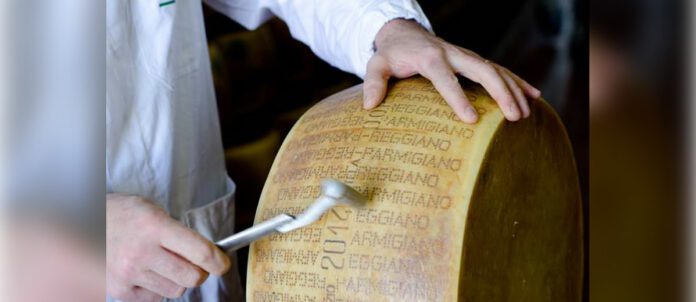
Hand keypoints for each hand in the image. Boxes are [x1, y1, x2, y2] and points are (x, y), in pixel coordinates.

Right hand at [107, 194, 229, 300]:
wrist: (84, 224)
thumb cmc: (126, 216)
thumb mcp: (153, 211)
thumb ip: (181, 233)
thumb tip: (212, 255)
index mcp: (154, 226)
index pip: (200, 252)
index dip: (219, 262)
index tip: (223, 263)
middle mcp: (142, 252)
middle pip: (193, 277)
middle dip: (199, 272)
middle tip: (193, 263)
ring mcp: (129, 273)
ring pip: (176, 289)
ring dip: (176, 279)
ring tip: (161, 263)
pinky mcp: (121, 290)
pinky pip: (156, 298)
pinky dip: (157, 288)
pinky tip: (146, 272)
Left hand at [363, 19, 540, 122]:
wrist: (404, 33)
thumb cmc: (391, 54)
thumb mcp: (376, 64)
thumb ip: (373, 82)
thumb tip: (370, 105)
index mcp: (430, 58)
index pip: (445, 79)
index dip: (458, 98)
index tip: (471, 119)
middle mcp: (453, 54)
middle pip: (483, 70)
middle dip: (500, 93)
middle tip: (513, 117)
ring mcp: (467, 56)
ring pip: (496, 70)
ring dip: (513, 90)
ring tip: (525, 114)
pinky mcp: (474, 60)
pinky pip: (500, 70)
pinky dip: (518, 82)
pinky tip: (534, 96)